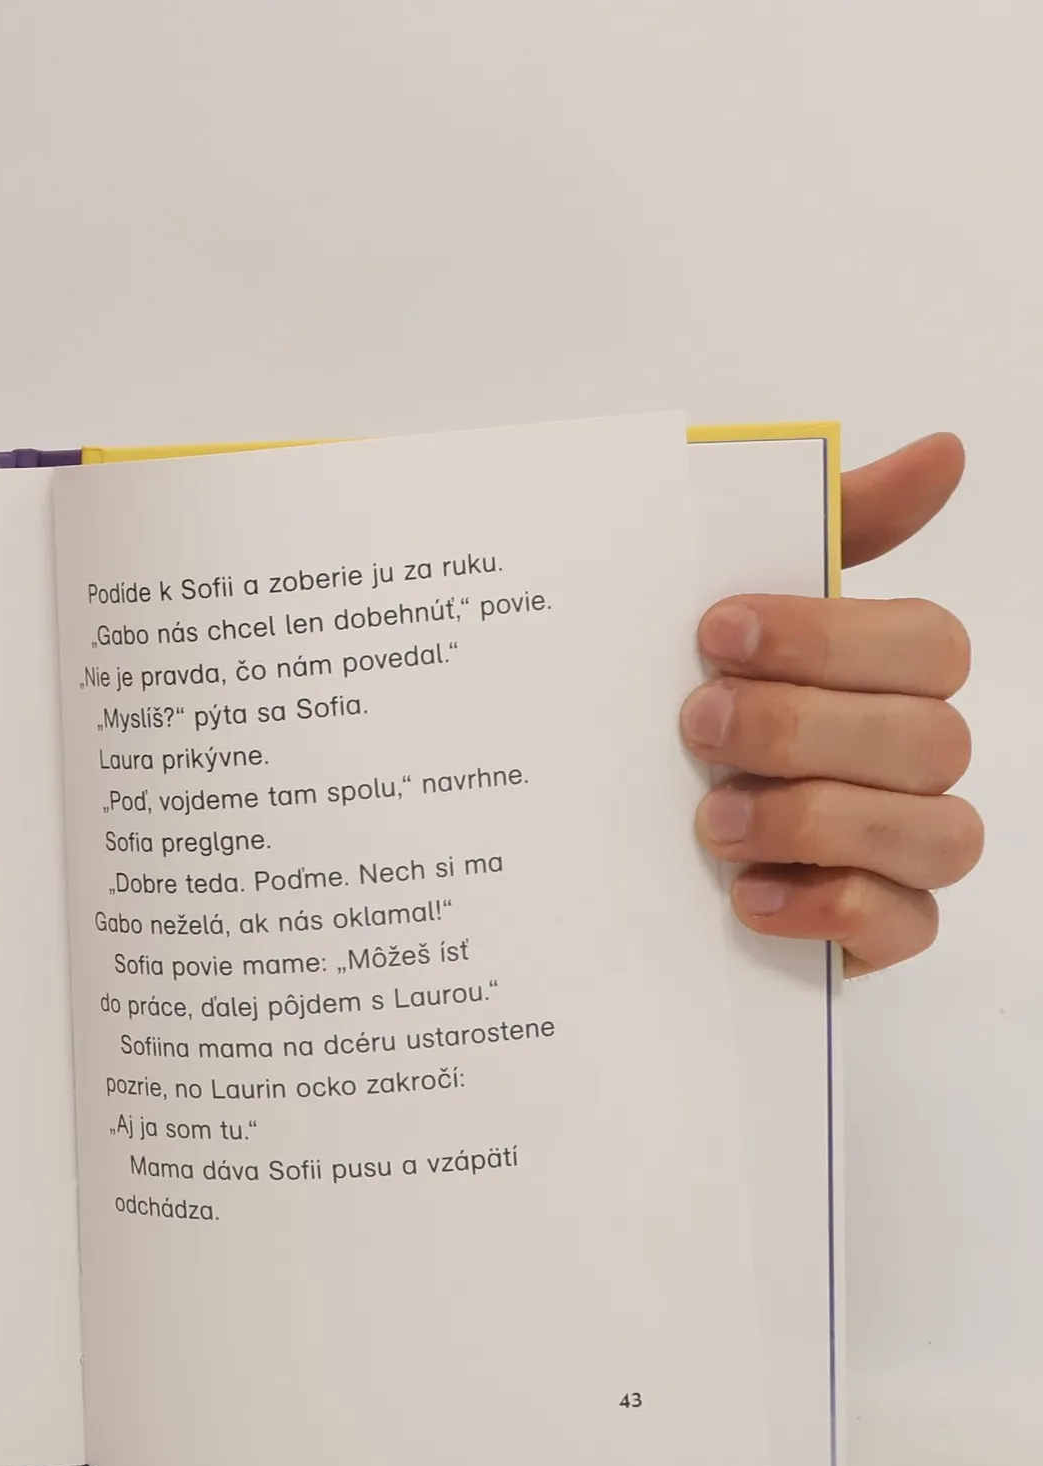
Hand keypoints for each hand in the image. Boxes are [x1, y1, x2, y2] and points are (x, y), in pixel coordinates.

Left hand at [682, 433, 979, 974]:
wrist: (608, 828)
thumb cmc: (695, 701)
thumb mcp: (735, 612)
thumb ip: (833, 530)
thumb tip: (945, 453)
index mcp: (890, 673)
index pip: (925, 642)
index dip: (825, 637)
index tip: (713, 634)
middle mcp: (916, 756)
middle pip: (928, 738)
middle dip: (802, 730)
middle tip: (695, 728)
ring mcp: (908, 845)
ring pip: (937, 832)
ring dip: (817, 820)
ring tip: (712, 822)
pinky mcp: (882, 925)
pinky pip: (909, 922)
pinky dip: (832, 908)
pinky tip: (748, 896)